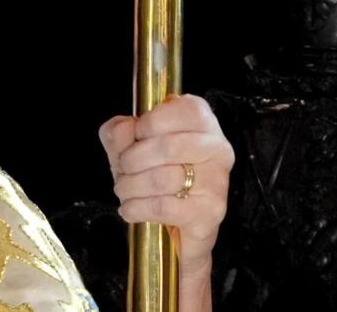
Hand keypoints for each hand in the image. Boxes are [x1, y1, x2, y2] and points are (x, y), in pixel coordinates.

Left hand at [99, 94, 233, 286]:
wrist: (171, 225)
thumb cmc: (151, 172)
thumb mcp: (128, 145)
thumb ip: (119, 131)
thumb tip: (125, 127)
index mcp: (201, 121)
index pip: (182, 111)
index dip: (148, 124)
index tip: (136, 137)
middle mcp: (217, 148)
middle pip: (167, 147)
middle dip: (131, 160)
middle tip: (122, 170)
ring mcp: (217, 181)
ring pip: (163, 178)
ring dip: (130, 186)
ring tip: (123, 190)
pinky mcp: (209, 212)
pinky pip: (164, 207)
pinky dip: (136, 208)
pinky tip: (129, 209)